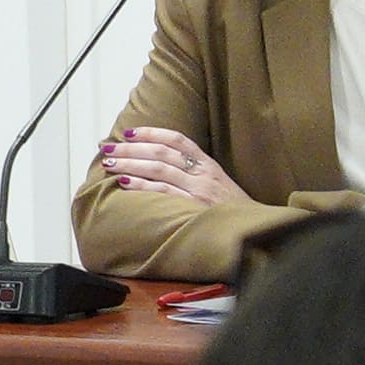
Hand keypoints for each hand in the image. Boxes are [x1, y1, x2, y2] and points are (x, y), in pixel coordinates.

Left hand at [92, 127, 248, 209]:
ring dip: (129, 164)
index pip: (178, 139)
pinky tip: (124, 182)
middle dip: (131, 148)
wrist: (255, 232)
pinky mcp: (193, 207)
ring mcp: (199, 190)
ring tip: (109, 163)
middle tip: (108, 148)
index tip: (130, 132)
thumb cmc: (233, 212)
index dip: (151, 133)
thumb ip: (195, 174)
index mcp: (209, 165)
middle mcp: (203, 173)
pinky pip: (162, 191)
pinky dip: (140, 185)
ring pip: (158, 168)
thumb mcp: (219, 185)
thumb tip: (160, 166)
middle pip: (161, 152)